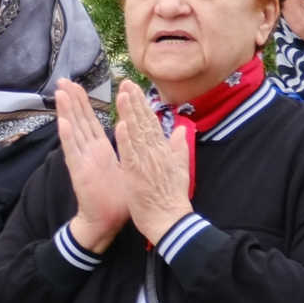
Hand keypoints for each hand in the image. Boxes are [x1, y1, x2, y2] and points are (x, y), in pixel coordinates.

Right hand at [55, 84, 127, 252]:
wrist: (108, 221)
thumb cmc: (118, 198)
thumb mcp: (127, 166)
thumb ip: (128, 148)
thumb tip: (133, 133)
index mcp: (100, 150)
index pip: (91, 121)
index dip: (83, 103)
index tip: (78, 86)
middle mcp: (88, 152)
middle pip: (79, 121)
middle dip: (71, 100)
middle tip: (63, 81)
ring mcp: (82, 161)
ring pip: (73, 131)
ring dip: (66, 112)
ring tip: (60, 93)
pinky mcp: (80, 173)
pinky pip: (73, 152)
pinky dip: (68, 138)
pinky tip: (63, 123)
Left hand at [113, 81, 193, 245]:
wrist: (170, 220)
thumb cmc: (171, 197)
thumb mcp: (180, 168)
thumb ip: (179, 147)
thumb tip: (183, 130)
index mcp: (163, 150)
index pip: (151, 123)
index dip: (142, 105)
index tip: (134, 89)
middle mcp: (155, 152)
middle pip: (144, 123)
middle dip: (135, 102)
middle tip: (126, 82)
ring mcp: (146, 162)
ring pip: (136, 134)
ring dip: (129, 114)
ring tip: (123, 95)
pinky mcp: (136, 174)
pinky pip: (130, 154)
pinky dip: (125, 140)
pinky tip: (120, 125)